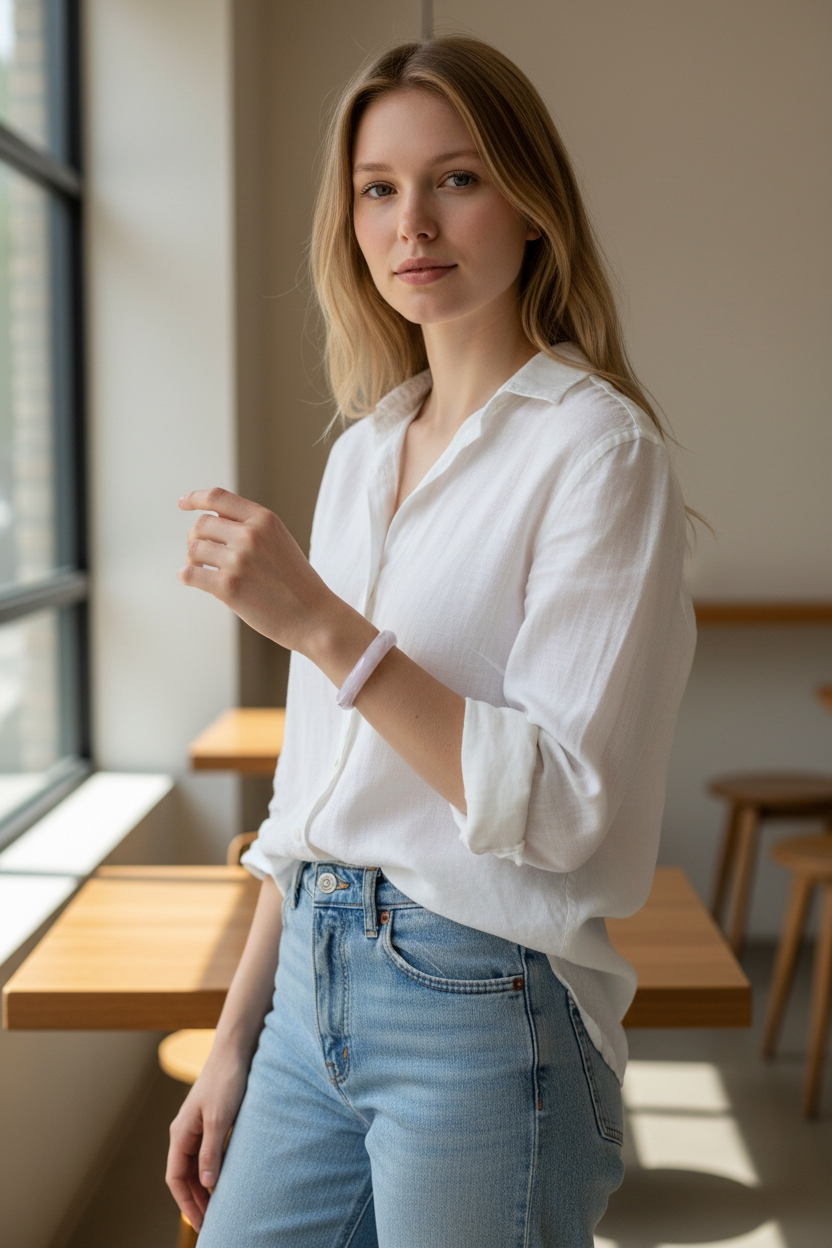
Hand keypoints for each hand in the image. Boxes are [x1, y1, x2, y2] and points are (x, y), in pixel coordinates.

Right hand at [166, 1048, 248, 1231]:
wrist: (235, 1050)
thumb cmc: (225, 1080)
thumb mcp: (219, 1118)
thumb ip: (211, 1151)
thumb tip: (208, 1186)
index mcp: (180, 1133)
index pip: (176, 1178)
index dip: (186, 1202)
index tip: (201, 1223)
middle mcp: (185, 1133)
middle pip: (185, 1176)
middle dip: (196, 1200)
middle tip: (213, 1222)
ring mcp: (197, 1127)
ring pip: (197, 1166)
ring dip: (205, 1188)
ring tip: (219, 1208)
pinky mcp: (212, 1122)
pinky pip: (208, 1154)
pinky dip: (214, 1171)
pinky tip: (226, 1181)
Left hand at [178, 488, 335, 654]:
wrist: (315, 618)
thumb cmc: (297, 583)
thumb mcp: (280, 542)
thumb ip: (251, 528)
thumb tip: (211, 521)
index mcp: (264, 519)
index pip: (218, 497)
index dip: (195, 498)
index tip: (182, 503)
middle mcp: (250, 535)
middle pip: (201, 524)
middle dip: (195, 538)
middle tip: (201, 555)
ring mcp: (238, 560)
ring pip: (193, 550)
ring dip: (192, 560)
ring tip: (202, 570)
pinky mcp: (228, 587)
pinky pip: (190, 574)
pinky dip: (187, 576)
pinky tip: (193, 580)